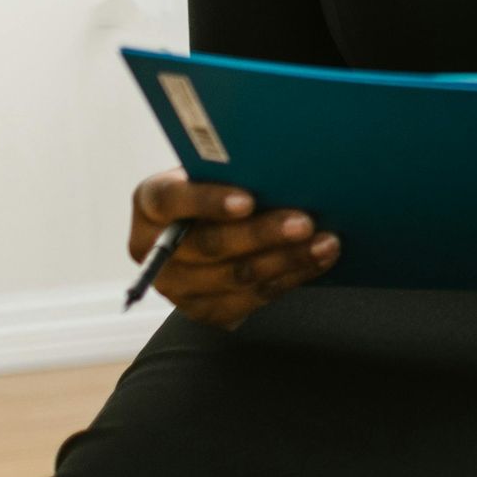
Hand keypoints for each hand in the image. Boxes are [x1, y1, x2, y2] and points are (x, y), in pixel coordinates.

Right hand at [129, 167, 339, 329]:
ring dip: (287, 259)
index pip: (171, 200)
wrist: (209, 225)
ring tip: (326, 242)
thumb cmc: (219, 186)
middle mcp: (154, 248)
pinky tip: (317, 261)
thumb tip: (281, 165)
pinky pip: (251, 299)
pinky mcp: (203, 311)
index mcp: (151, 203)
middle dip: (262, 234)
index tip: (248, 200)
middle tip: (304, 222)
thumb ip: (232, 170)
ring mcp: (177, 286)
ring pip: (236, 276)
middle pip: (210, 245)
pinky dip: (289, 279)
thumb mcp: (213, 171)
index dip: (208, 201)